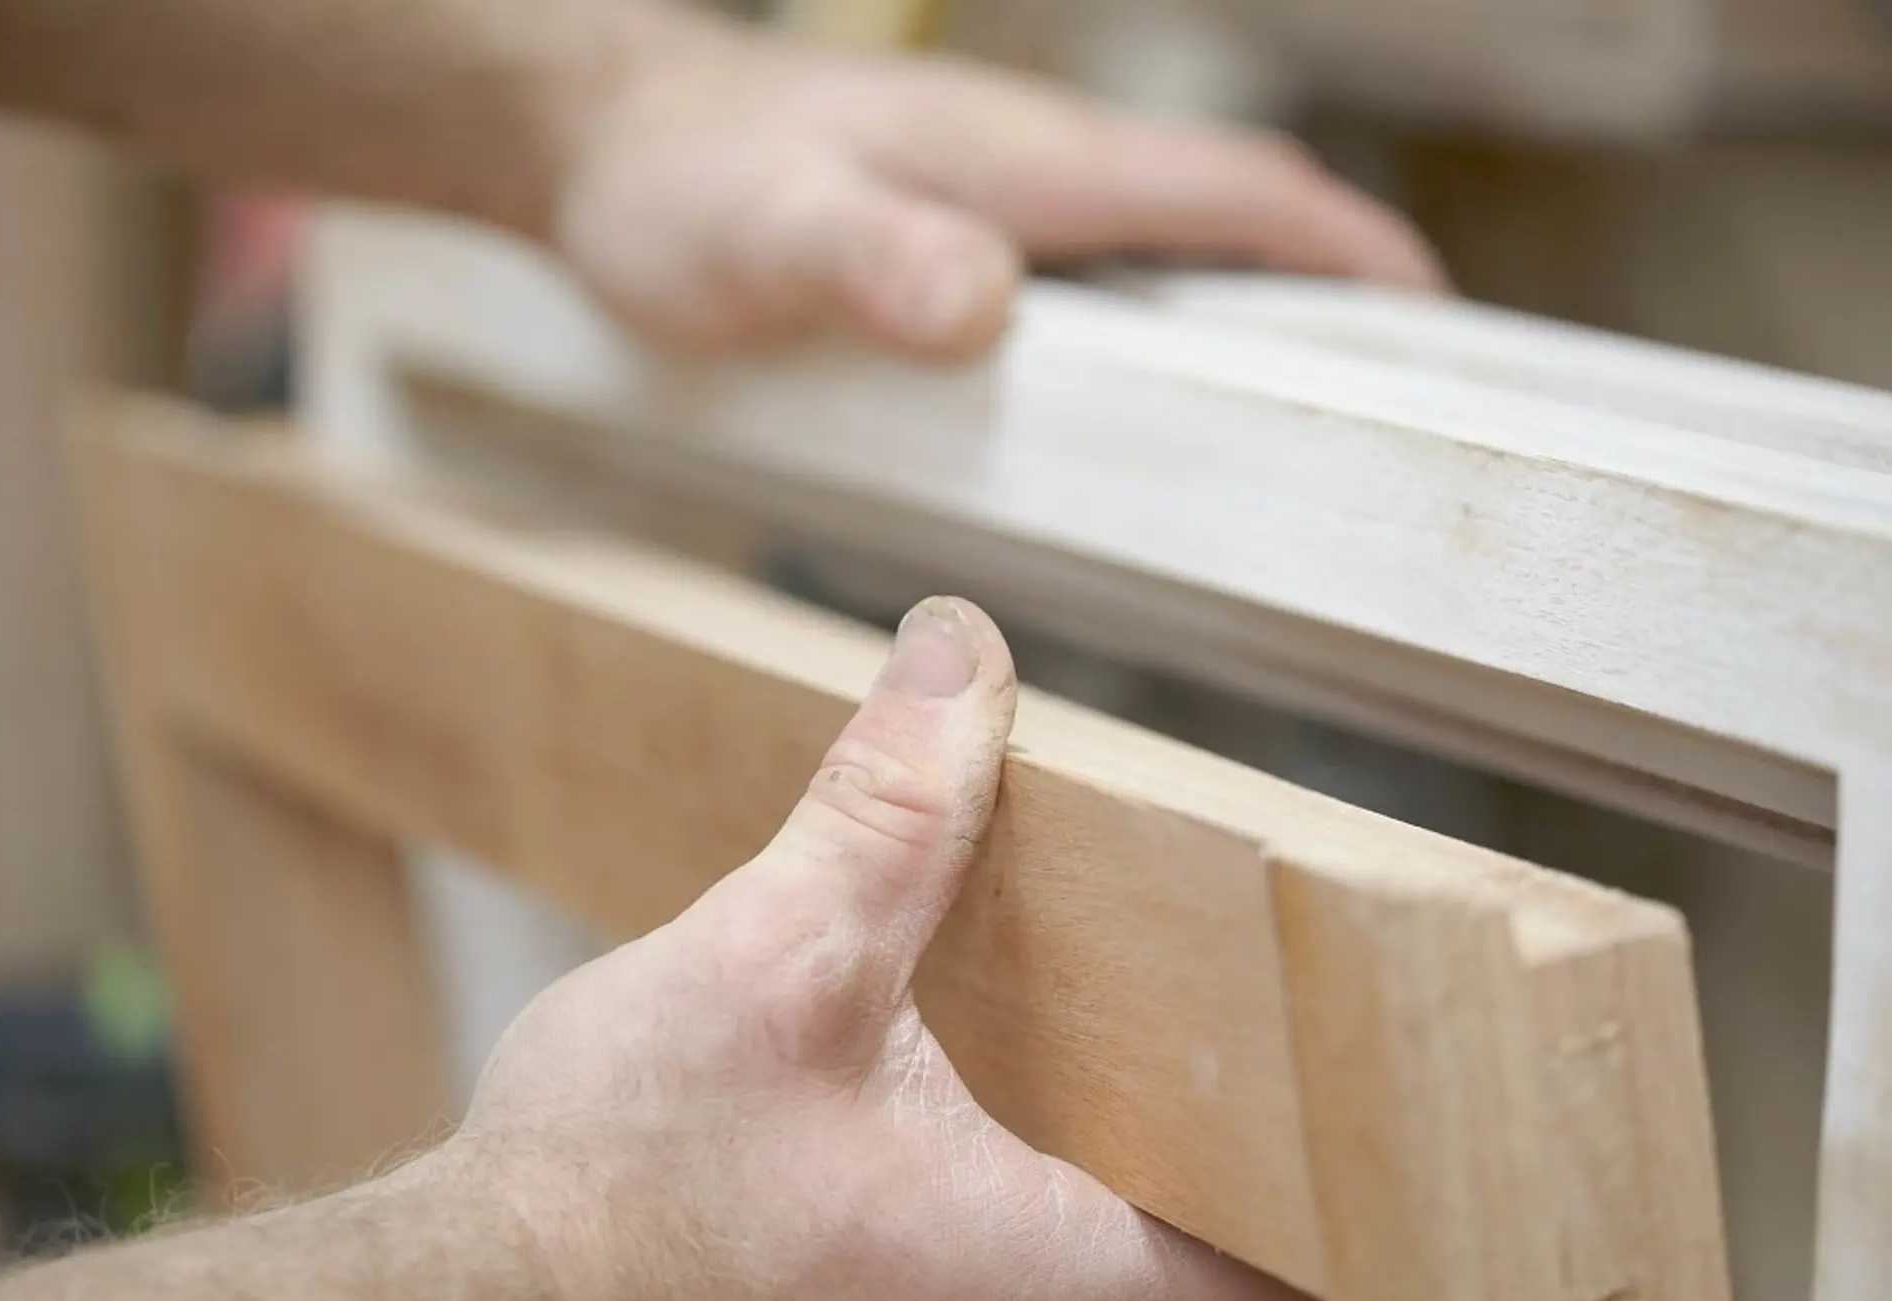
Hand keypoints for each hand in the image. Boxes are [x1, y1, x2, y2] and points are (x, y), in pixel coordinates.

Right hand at [446, 598, 1309, 1300]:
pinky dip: (1076, 1135)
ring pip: (1132, 1228)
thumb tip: (959, 656)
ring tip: (1201, 998)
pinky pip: (1041, 1218)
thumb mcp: (774, 962)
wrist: (482, 1288)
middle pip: (1233, 1242)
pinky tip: (1050, 1036)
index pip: (1293, 1261)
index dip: (1370, 1168)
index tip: (1404, 1069)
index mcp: (1045, 1263)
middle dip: (1275, 1124)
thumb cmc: (617, 1188)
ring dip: (1171, 1127)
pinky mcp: (902, 1282)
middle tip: (1314, 998)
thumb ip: (887, 810)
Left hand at [553, 12, 1444, 360]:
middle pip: (1232, 220)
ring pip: (1169, 251)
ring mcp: (1007, 203)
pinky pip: (1098, 281)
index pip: (1233, 191)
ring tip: (1304, 418)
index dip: (1345, 249)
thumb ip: (872, 261)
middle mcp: (1038, 175)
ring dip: (1254, 312)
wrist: (610, 142)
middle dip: (1333, 289)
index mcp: (1031, 165)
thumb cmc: (683, 185)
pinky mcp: (967, 238)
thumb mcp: (764, 236)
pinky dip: (1159, 328)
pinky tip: (1143, 403)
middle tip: (1395, 397)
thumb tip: (985, 300)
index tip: (1431, 318)